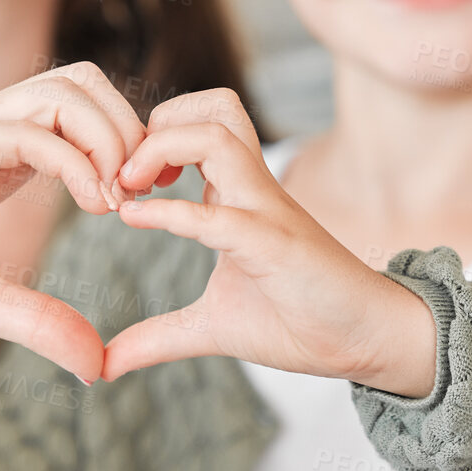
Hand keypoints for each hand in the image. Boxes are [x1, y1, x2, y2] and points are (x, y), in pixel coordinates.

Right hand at [0, 62, 144, 381]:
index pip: (88, 113)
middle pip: (88, 83)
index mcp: (3, 150)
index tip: (156, 202)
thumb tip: (97, 365)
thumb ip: (38, 320)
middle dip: (134, 129)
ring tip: (122, 201)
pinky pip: (25, 131)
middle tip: (150, 194)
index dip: (132, 146)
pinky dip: (73, 159)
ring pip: (65, 91)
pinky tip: (92, 203)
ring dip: (111, 138)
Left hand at [103, 90, 437, 395]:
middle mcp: (253, 189)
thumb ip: (159, 336)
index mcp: (238, 194)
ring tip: (129, 187)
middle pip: (213, 106)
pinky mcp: (276, 245)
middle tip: (125, 172)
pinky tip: (134, 221)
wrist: (366, 341)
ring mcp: (267, 211)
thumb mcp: (211, 327)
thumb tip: (105, 364)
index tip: (115, 184)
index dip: (149, 139)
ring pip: (218, 136)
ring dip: (161, 148)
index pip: (197, 125)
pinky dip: (171, 213)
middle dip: (157, 122)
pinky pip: (220, 215)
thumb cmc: (297, 321)